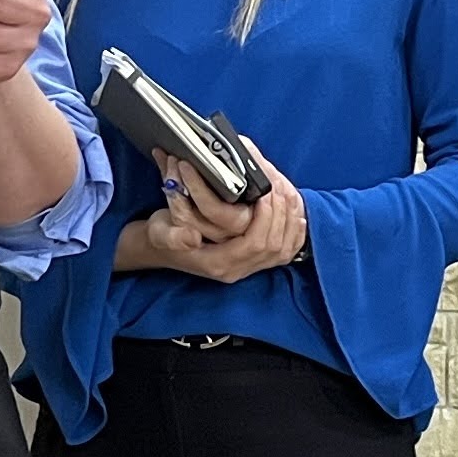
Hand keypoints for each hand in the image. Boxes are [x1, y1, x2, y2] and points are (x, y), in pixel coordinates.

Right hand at [123, 136, 306, 282]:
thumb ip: (172, 236)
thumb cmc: (163, 234)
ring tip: (287, 193)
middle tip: (278, 186)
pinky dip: (294, 231)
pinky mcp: (254, 261)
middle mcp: (236, 270)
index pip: (255, 243)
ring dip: (289, 218)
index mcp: (218, 264)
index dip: (265, 217)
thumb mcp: (160, 232)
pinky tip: (297, 214)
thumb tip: (190, 237)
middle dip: (280, 213)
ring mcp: (247, 268)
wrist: (163, 246)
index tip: (265, 191)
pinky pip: (285, 251)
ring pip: (283, 248)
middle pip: (274, 245)